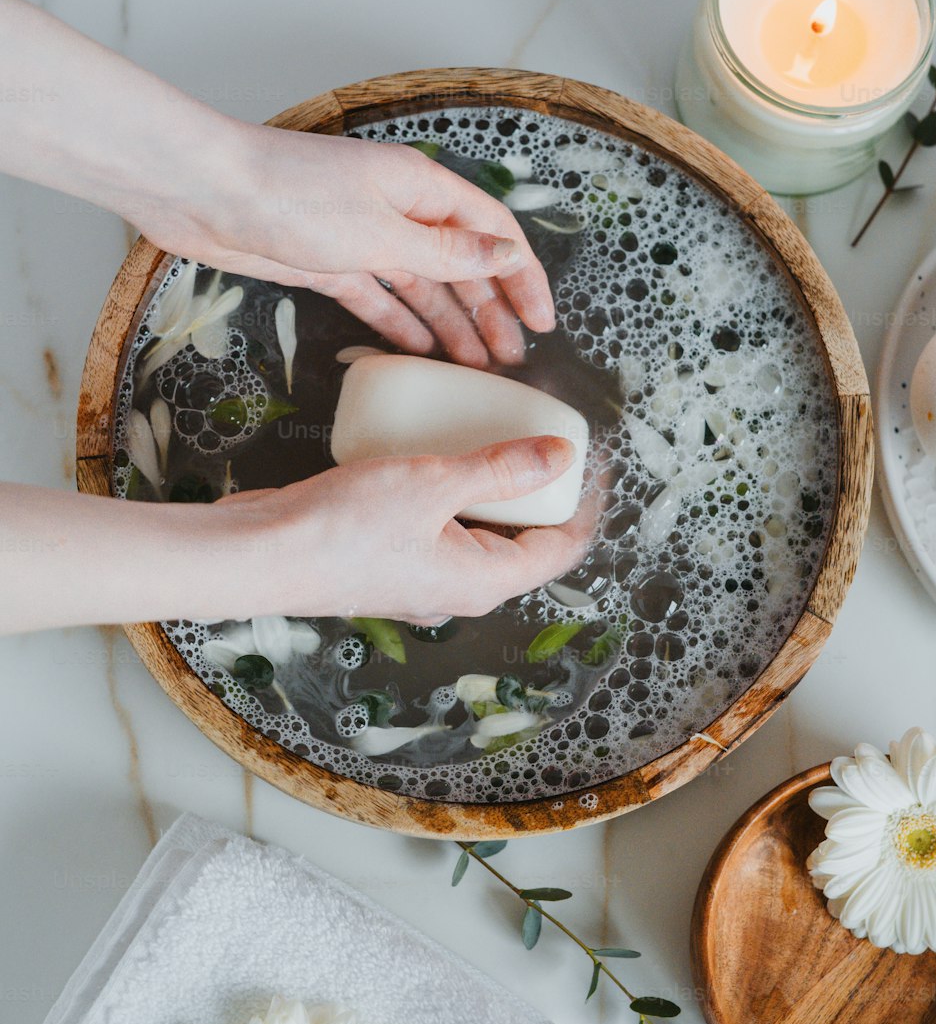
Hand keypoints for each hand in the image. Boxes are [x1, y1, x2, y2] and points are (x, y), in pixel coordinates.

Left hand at [143, 126, 554, 367]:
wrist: (205, 191)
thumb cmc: (292, 196)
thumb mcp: (381, 231)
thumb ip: (446, 252)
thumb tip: (506, 257)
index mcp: (422, 187)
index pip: (493, 232)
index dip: (522, 276)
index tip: (543, 322)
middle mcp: (398, 209)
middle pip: (460, 263)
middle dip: (489, 310)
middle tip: (511, 362)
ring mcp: (362, 236)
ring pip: (421, 285)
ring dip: (450, 324)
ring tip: (475, 367)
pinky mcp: (327, 263)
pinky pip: (377, 297)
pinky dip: (400, 323)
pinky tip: (420, 352)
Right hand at [222, 435, 591, 623]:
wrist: (257, 556)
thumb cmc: (342, 530)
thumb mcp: (435, 484)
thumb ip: (501, 468)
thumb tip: (561, 455)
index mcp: (483, 582)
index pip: (561, 547)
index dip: (583, 500)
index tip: (590, 456)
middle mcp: (456, 589)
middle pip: (521, 539)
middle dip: (537, 488)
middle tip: (540, 434)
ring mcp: (419, 578)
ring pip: (476, 531)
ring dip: (489, 487)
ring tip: (490, 435)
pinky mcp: (387, 561)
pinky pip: (436, 525)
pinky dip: (447, 491)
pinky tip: (431, 453)